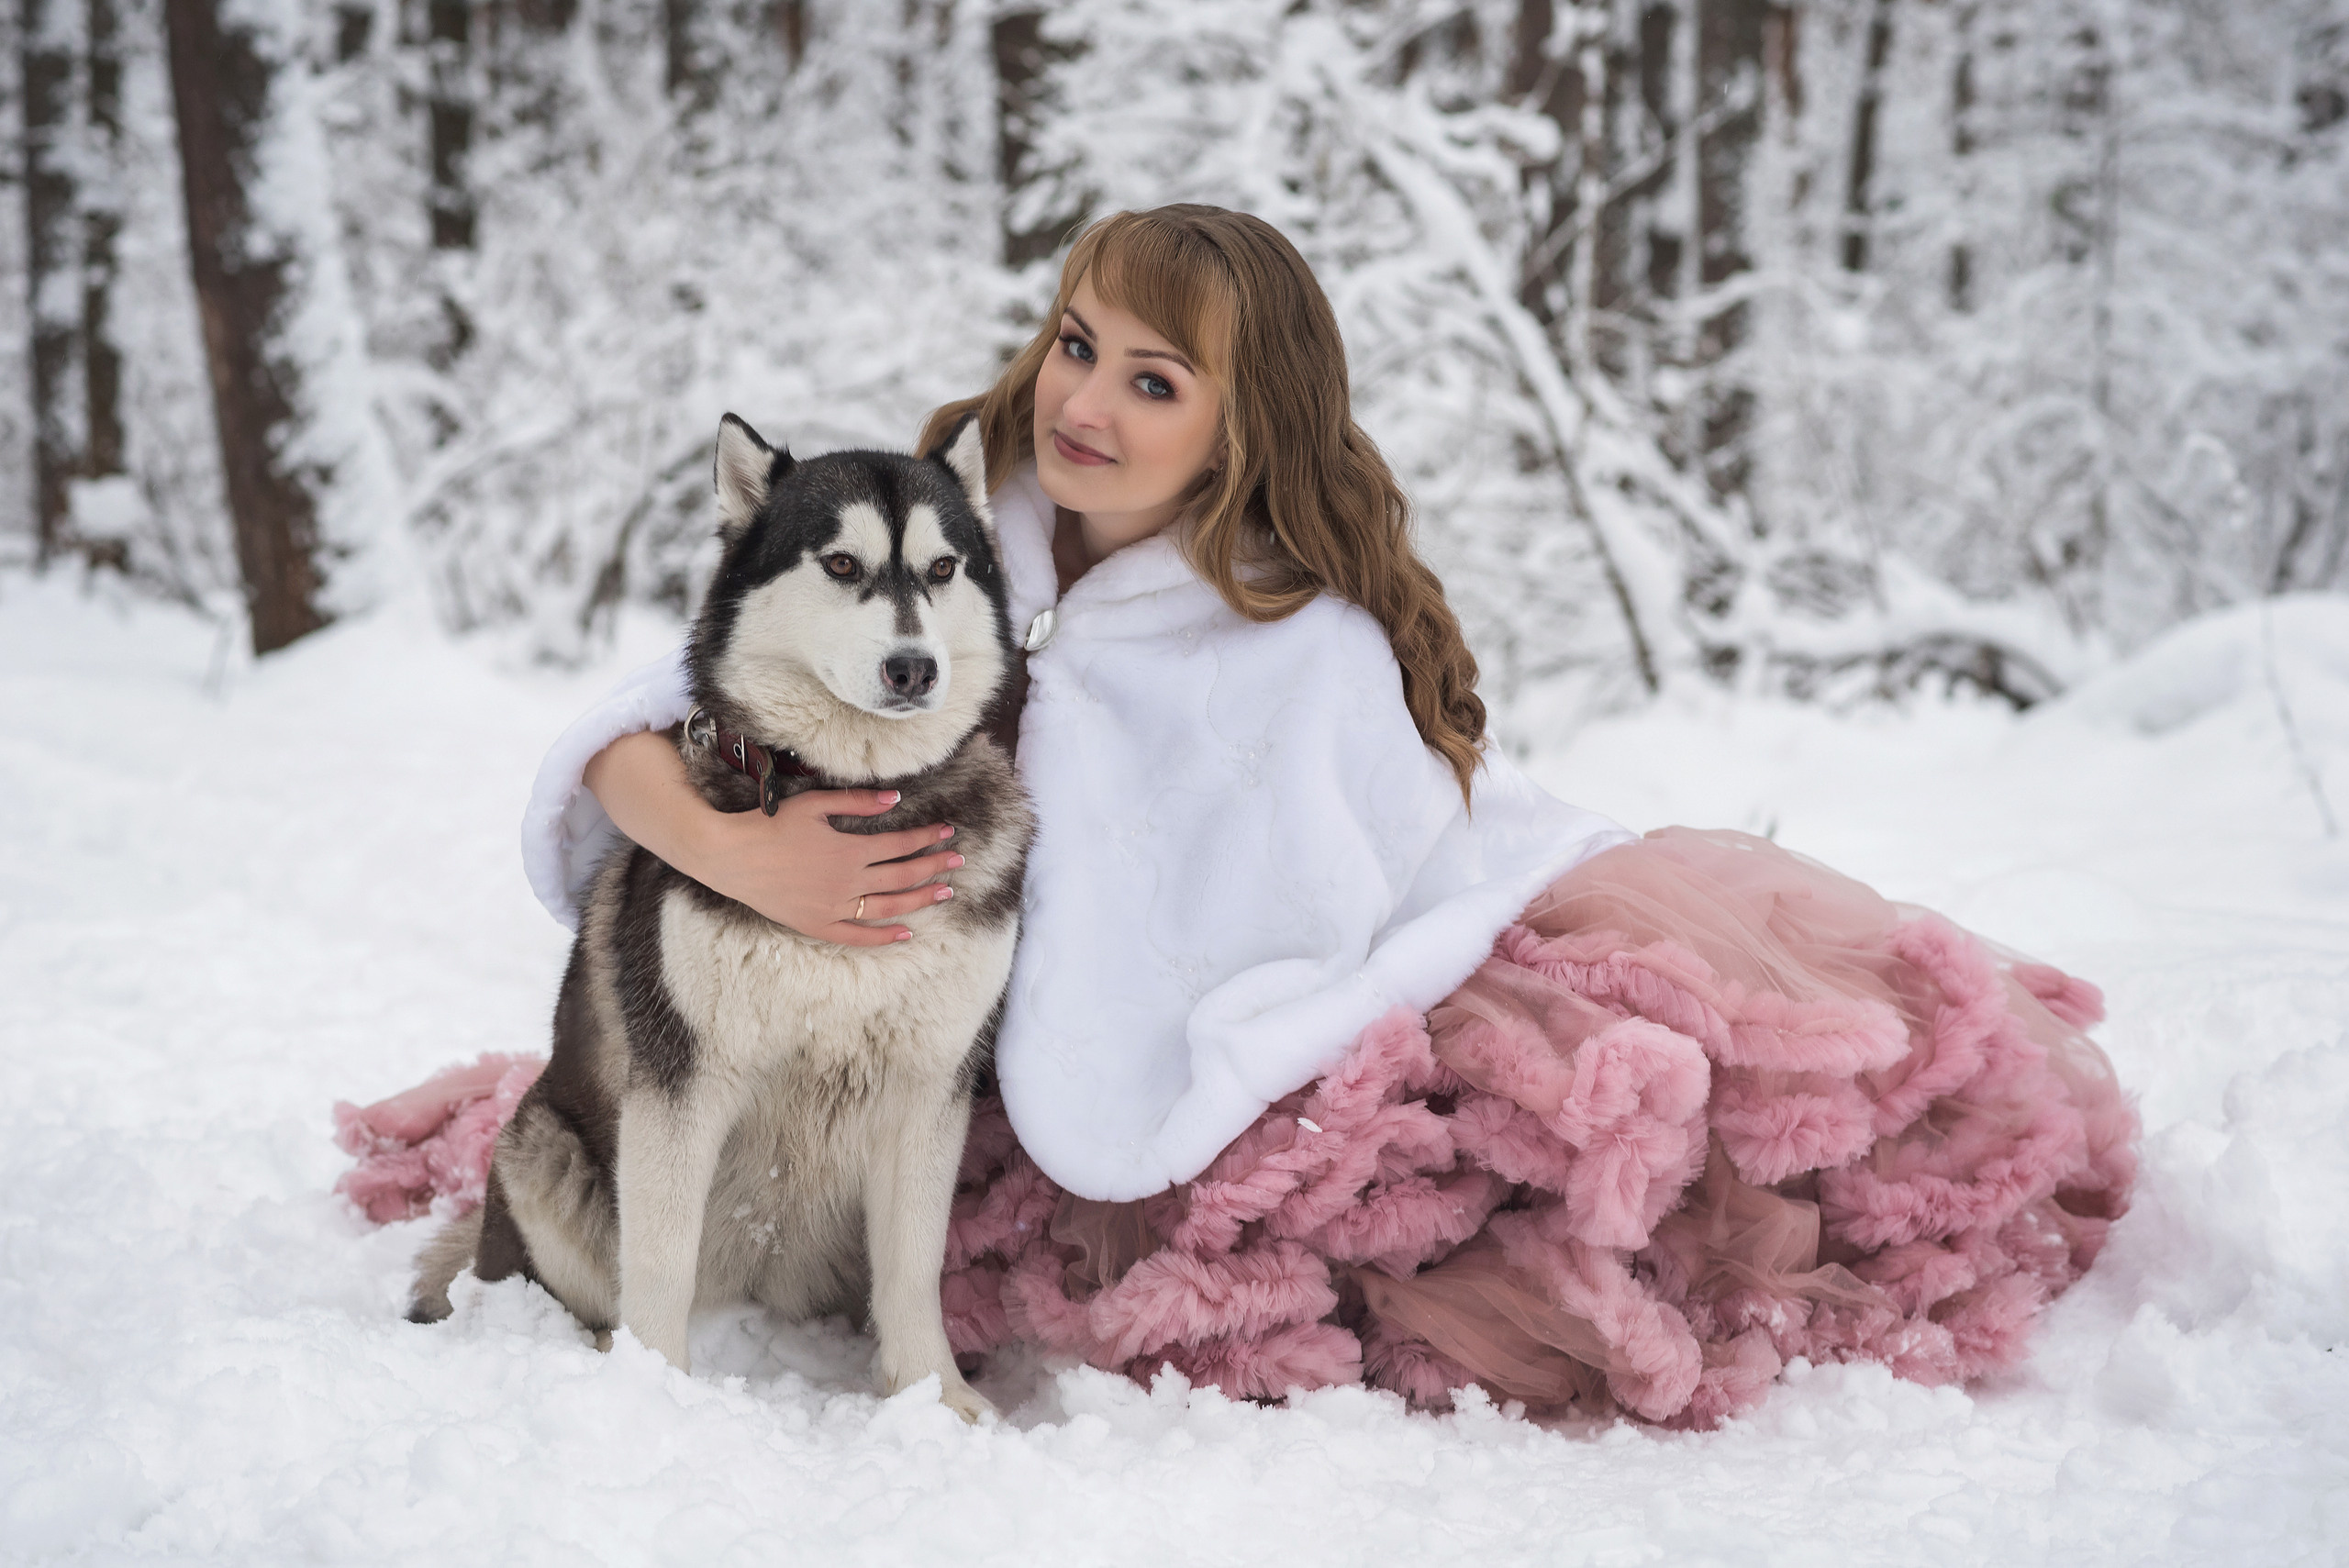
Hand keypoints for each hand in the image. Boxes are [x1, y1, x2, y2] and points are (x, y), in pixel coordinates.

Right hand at [697, 788, 961, 946]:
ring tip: (945, 893)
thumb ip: (857, 801)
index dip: (927, 838)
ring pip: (889, 906)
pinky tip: (906, 933)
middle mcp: (848, 881)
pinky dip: (884, 937)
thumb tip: (895, 799)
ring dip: (920, 899)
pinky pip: (858, 936)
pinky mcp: (818, 925)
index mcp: (850, 849)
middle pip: (903, 876)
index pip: (900, 844)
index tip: (948, 833)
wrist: (730, 857)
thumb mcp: (814, 804)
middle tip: (958, 862)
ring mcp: (835, 907)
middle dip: (934, 867)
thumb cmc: (769, 825)